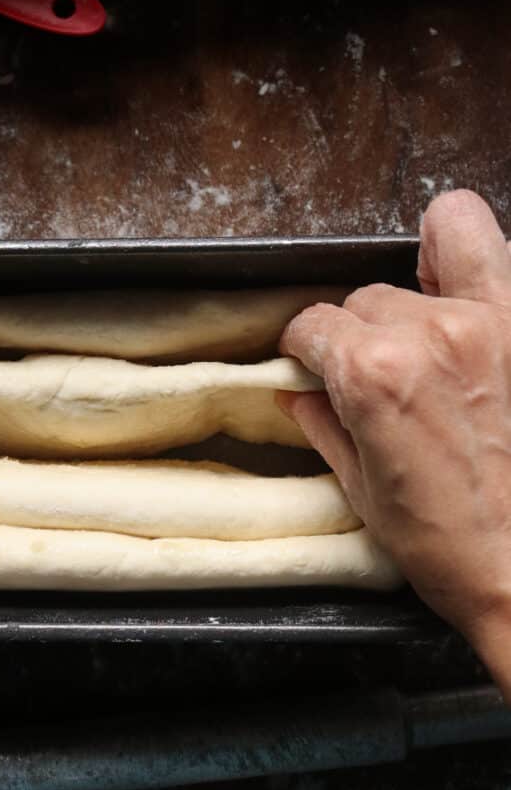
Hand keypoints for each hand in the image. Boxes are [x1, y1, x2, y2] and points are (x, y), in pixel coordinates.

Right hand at [278, 189, 510, 696]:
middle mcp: (430, 332)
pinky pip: (485, 242)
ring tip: (427, 329)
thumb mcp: (366, 492)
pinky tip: (466, 295)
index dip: (304, 348)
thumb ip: (323, 425)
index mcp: (373, 376)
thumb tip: (297, 393)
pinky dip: (462, 254)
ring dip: (412, 290)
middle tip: (379, 376)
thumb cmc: (455, 547)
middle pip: (364, 298)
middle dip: (358, 334)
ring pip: (422, 256)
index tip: (310, 361)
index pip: (313, 324)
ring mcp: (493, 317)